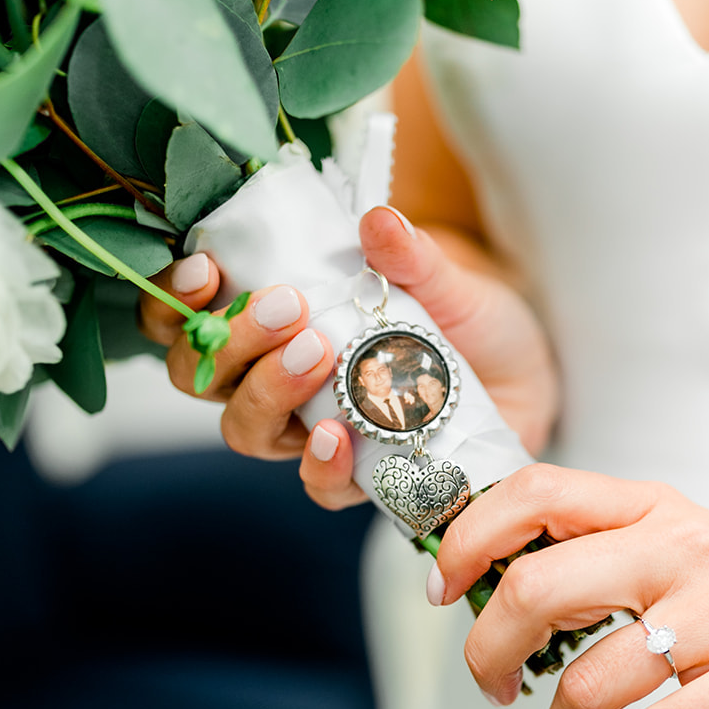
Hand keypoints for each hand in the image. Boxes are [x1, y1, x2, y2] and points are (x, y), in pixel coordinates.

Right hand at [138, 206, 559, 508]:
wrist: (532, 378)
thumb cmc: (472, 321)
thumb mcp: (448, 278)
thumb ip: (412, 256)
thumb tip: (379, 222)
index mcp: (279, 320)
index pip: (193, 314)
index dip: (177, 298)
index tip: (205, 270)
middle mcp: (281, 378)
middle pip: (204, 376)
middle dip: (230, 341)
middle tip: (285, 308)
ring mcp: (315, 428)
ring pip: (247, 429)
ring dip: (268, 392)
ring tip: (318, 355)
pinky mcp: (360, 475)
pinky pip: (317, 486)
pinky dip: (319, 465)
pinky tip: (338, 435)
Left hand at [429, 465, 708, 708]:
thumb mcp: (689, 552)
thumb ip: (606, 556)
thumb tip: (491, 588)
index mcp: (657, 510)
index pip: (535, 493)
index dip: (467, 537)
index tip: (443, 587)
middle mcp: (685, 548)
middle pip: (536, 590)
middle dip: (486, 655)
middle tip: (493, 690)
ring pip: (587, 681)